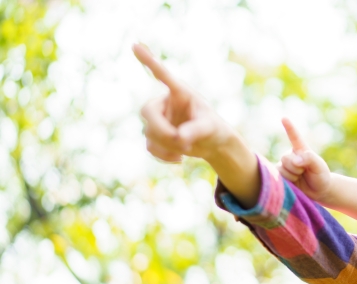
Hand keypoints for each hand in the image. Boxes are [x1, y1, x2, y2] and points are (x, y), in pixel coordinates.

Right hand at [133, 43, 259, 207]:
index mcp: (180, 93)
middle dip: (161, 130)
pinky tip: (179, 159)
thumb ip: (196, 130)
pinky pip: (150, 147)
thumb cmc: (214, 129)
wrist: (213, 144)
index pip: (162, 75)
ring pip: (149, 132)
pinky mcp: (156, 136)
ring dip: (166, 145)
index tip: (135, 45)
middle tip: (178, 141)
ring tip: (187, 149)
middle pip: (147, 112)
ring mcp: (159, 120)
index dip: (148, 61)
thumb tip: (178, 138)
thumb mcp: (210, 128)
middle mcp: (165, 103)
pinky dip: (163, 155)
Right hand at [277, 118, 332, 202]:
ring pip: (281, 169)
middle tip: (304, 172)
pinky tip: (293, 183)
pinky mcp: (280, 175)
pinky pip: (277, 177)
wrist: (318, 191)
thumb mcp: (319, 166)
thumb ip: (309, 159)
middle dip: (296, 168)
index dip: (289, 128)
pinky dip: (287, 181)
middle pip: (286, 158)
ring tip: (300, 178)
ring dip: (292, 176)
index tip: (284, 118)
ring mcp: (284, 165)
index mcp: (301, 149)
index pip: (294, 137)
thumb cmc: (320, 176)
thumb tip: (295, 160)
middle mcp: (291, 155)